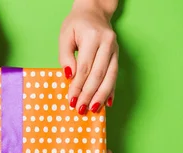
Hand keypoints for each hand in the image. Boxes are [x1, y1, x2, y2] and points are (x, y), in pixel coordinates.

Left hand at [59, 0, 117, 114]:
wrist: (94, 11)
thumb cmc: (76, 24)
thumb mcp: (65, 35)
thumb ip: (65, 56)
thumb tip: (70, 76)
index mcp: (92, 37)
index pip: (84, 67)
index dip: (78, 86)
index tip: (71, 100)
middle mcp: (107, 43)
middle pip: (98, 74)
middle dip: (89, 94)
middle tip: (81, 109)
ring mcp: (115, 49)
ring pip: (110, 76)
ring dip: (101, 95)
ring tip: (93, 110)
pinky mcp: (118, 55)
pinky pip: (115, 75)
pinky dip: (111, 90)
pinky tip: (108, 103)